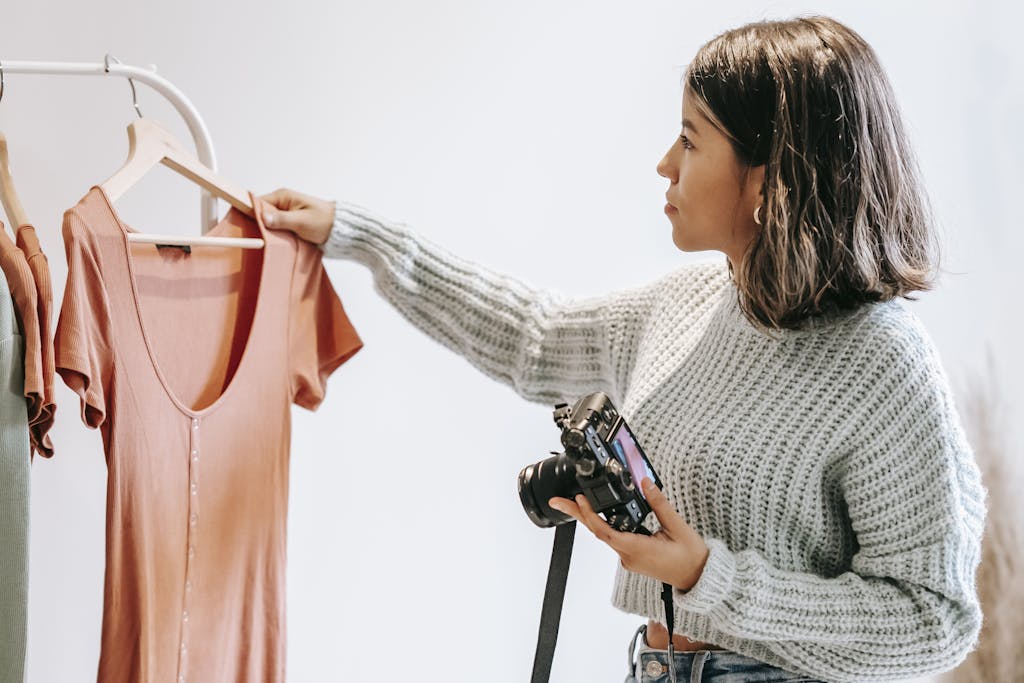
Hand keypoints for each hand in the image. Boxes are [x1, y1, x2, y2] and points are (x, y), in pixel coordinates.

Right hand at [259, 188, 334, 244]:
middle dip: (260, 226)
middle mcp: (282, 202)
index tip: (248, 228)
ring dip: (270, 233)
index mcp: (283, 196)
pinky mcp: (289, 223)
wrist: (341, 229)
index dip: (252, 214)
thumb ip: (282, 219)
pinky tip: (278, 243)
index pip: (258, 202)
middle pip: (261, 214)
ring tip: (270, 243)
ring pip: (269, 224)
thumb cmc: (324, 221)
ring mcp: (285, 213)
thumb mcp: (302, 221)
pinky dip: (277, 236)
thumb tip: (263, 216)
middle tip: (259, 239)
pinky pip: (277, 229)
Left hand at [549, 479, 708, 590]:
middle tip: (558, 500)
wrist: (699, 578)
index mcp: (637, 549)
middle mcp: (628, 556)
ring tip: (578, 500)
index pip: (605, 532)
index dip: (589, 515)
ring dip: (591, 517)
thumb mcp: (677, 527)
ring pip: (605, 534)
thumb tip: (645, 483)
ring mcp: (629, 558)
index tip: (579, 499)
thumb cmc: (691, 557)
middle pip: (598, 531)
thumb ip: (659, 504)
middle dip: (578, 514)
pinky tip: (602, 512)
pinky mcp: (633, 556)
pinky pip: (615, 538)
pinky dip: (606, 523)